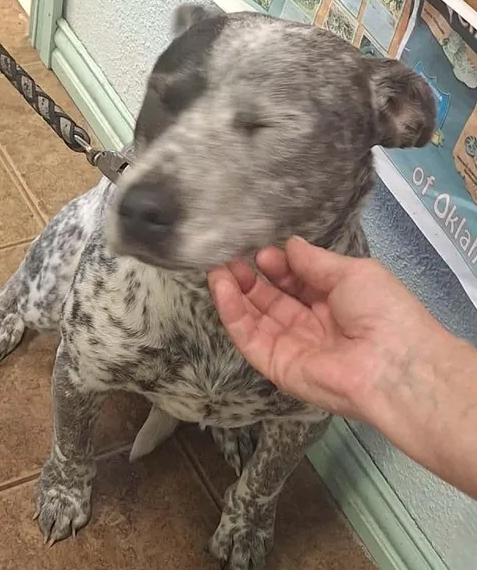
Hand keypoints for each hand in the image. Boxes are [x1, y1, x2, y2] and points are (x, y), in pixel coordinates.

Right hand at [207, 237, 434, 419]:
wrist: (393, 366)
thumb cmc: (382, 311)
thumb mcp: (352, 273)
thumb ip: (314, 261)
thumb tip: (288, 245)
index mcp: (334, 302)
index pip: (295, 282)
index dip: (277, 266)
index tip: (262, 252)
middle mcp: (311, 324)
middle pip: (271, 299)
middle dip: (250, 277)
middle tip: (230, 257)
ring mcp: (292, 346)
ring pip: (254, 317)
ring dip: (234, 292)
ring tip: (217, 269)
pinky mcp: (276, 365)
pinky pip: (249, 338)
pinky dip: (232, 313)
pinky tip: (221, 288)